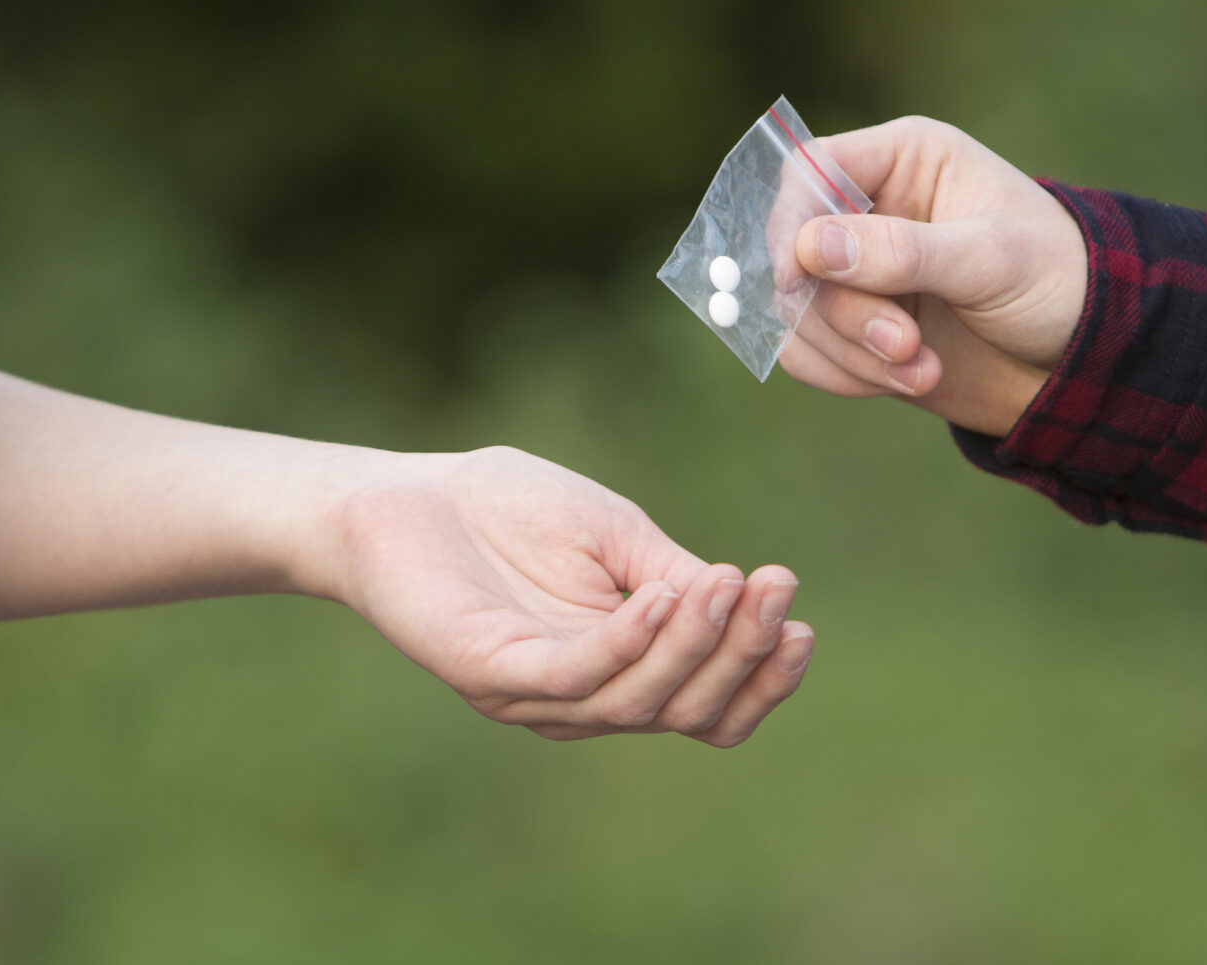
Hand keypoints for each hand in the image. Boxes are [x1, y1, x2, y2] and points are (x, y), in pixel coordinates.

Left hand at [328, 446, 812, 746]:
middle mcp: (585, 700)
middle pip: (688, 712)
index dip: (763, 679)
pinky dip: (627, 640)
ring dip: (696, 643)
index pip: (710, 709)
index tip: (802, 622)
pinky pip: (573, 674)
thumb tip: (751, 605)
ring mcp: (536, 696)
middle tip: (776, 590)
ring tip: (733, 582)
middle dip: (744, 655)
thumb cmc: (510, 512)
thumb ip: (678, 579)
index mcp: (623, 672)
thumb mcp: (619, 539)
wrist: (404, 493)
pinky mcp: (489, 675)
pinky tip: (660, 595)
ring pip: (638, 701)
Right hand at [782, 117, 1089, 436]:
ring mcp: (859, 272)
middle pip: (797, 252)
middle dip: (843, 312)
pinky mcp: (857, 327)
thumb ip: (903, 252)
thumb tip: (811, 248)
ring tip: (922, 371)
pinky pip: (809, 352)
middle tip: (905, 345)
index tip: (798, 280)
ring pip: (798, 310)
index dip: (790, 223)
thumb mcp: (990, 260)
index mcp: (903, 160)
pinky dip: (848, 375)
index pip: (809, 172)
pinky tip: (909, 381)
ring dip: (850, 352)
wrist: (1084, 360)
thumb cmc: (1056, 281)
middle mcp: (871, 210)